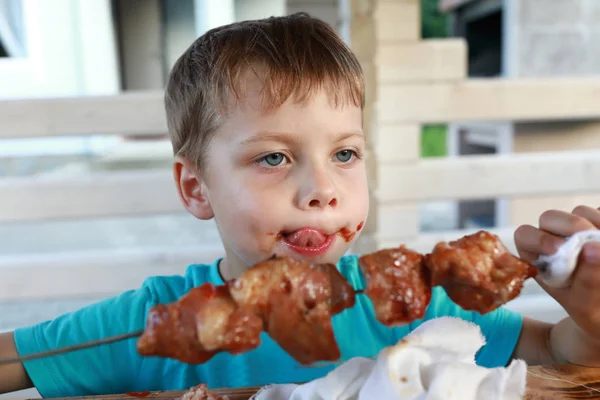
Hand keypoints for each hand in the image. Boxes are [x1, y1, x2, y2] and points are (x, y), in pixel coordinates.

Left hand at [514, 205, 599, 339]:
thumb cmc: (590, 308)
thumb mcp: (586, 305)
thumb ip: (587, 282)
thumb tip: (594, 249)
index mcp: (536, 257)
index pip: (524, 235)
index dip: (538, 239)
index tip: (558, 250)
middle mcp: (551, 237)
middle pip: (550, 217)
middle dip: (569, 226)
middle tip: (589, 244)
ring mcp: (575, 229)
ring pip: (580, 212)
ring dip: (594, 227)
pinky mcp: (597, 224)